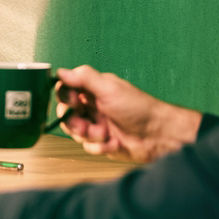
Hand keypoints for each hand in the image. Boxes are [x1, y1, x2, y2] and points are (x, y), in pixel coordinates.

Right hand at [56, 64, 202, 162]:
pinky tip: (115, 143)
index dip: (65, 97)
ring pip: (75, 132)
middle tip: (86, 124)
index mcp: (94, 89)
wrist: (158, 136)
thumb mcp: (109, 89)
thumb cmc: (138, 109)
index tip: (73, 102)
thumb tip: (61, 71)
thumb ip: (84, 78)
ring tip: (105, 134)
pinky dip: (100, 147)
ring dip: (89, 135)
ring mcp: (96, 124)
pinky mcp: (102, 142)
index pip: (66, 89)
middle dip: (74, 121)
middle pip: (66, 113)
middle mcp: (93, 106)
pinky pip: (88, 146)